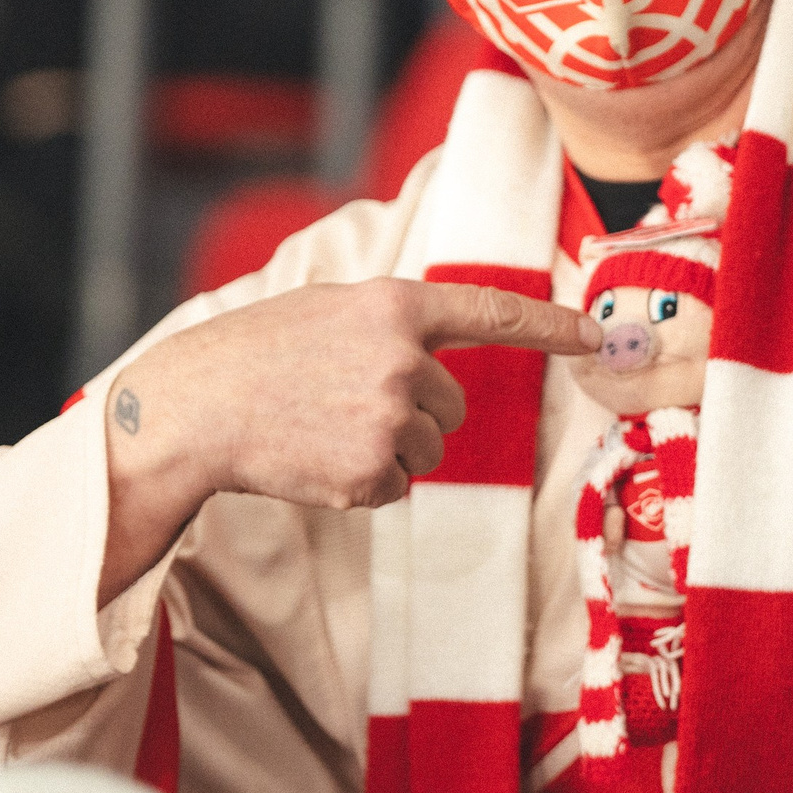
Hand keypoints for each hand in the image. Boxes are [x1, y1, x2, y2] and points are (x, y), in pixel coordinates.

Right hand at [97, 279, 600, 601]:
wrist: (195, 408)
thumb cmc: (261, 354)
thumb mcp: (333, 311)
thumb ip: (396, 326)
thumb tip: (441, 362)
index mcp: (394, 305)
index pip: (492, 312)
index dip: (550, 325)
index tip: (596, 336)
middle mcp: (402, 358)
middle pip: (453, 406)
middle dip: (412, 412)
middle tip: (342, 404)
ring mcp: (387, 417)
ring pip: (428, 450)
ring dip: (388, 449)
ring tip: (324, 428)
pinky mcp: (369, 470)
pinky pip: (396, 486)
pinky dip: (362, 482)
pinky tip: (316, 458)